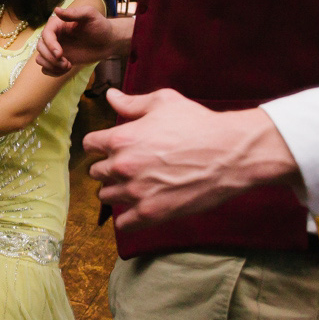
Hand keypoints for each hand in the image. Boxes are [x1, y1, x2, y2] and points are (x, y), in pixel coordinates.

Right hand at [35, 6, 123, 75]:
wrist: (107, 41)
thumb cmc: (100, 26)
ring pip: (40, 59)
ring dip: (51, 66)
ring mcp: (55, 49)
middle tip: (67, 63)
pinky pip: (46, 68)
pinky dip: (53, 72)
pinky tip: (67, 69)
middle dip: (51, 58)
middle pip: (40, 48)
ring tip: (67, 66)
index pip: (46, 34)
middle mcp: (54, 36)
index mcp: (58, 24)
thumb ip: (74, 13)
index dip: (50, 45)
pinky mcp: (59, 60)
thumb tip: (56, 10)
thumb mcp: (90, 15)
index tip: (60, 54)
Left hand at [85, 88, 300, 230]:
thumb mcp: (164, 102)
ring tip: (133, 184)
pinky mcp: (152, 213)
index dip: (99, 143)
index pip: (88, 144)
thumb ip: (132, 102)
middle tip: (127, 164)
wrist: (229, 153)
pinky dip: (127, 216)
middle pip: (95, 171)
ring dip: (115, 190)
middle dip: (107, 166)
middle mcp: (122, 166)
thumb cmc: (198, 124)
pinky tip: (138, 206)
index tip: (110, 145)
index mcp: (121, 138)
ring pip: (105, 196)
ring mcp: (136, 192)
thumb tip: (110, 95)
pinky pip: (123, 223)